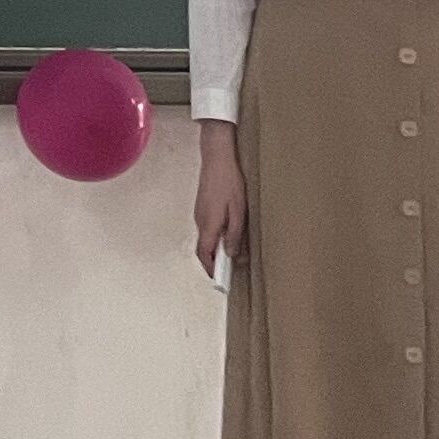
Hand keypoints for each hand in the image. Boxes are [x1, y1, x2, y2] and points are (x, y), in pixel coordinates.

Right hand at [193, 126, 244, 273]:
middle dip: (217, 261)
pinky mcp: (203, 206)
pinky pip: (208, 227)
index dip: (212, 270)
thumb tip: (231, 254)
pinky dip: (217, 236)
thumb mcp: (238, 211)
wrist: (217, 158)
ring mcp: (200, 213)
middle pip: (205, 248)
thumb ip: (234, 234)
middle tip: (234, 267)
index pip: (205, 255)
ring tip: (237, 250)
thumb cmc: (229, 182)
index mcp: (208, 224)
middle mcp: (200, 221)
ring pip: (207, 238)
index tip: (221, 280)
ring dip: (218, 248)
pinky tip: (231, 231)